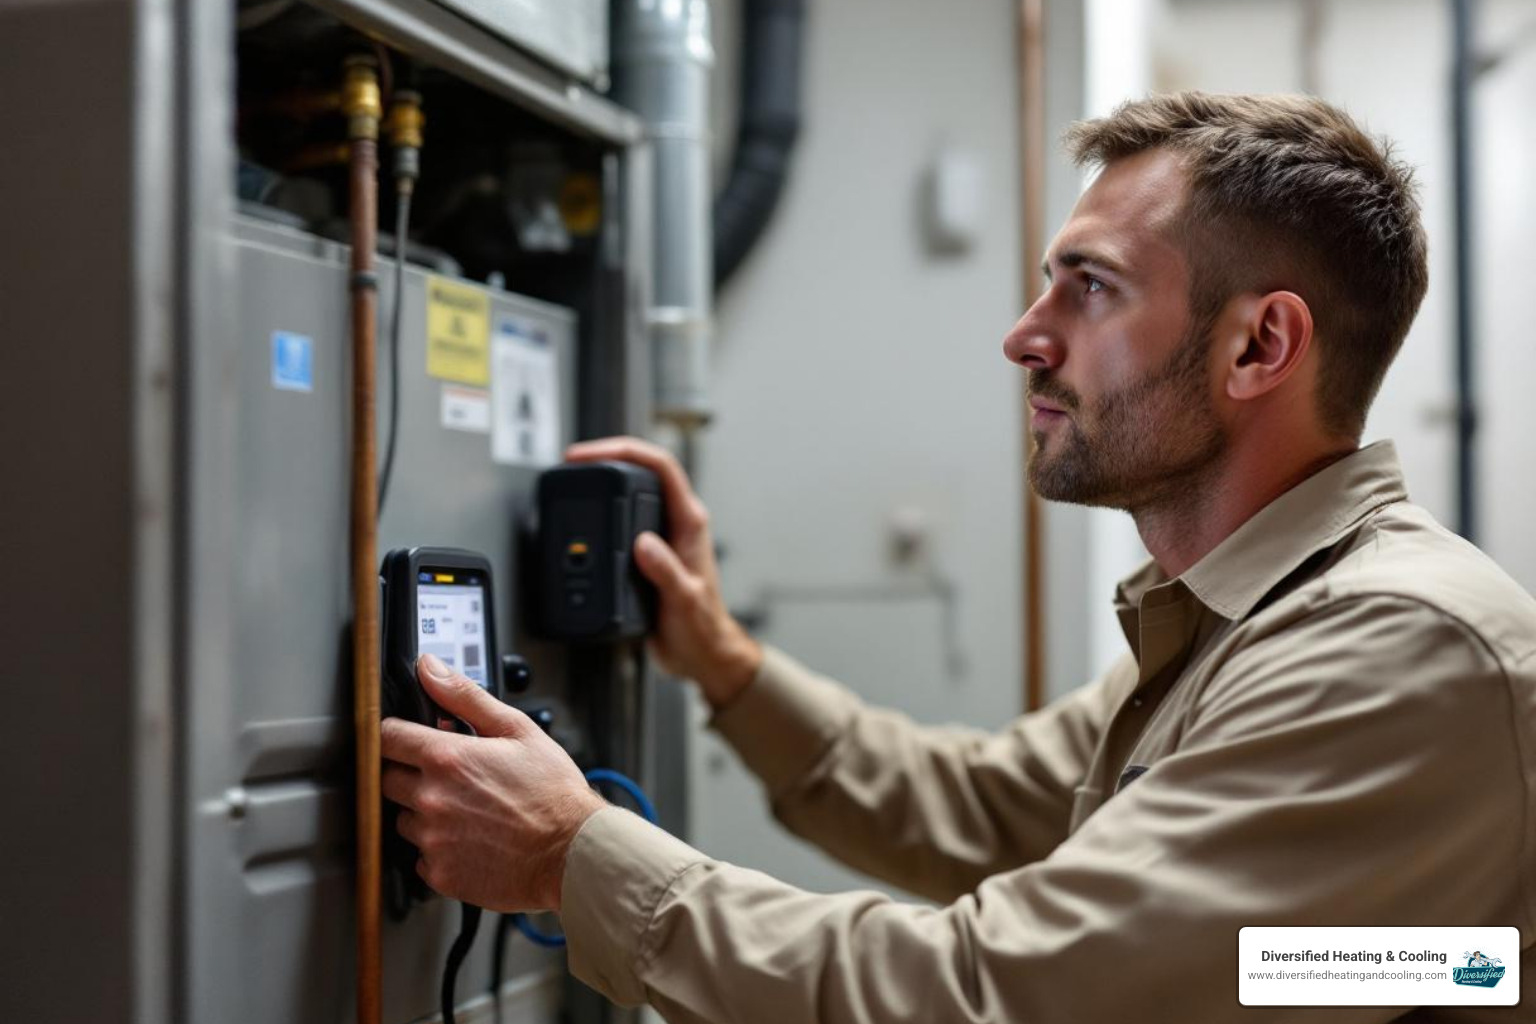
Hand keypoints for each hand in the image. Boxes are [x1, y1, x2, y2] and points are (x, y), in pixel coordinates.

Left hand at [380, 654, 607, 911]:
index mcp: (447, 759)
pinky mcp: (440, 873)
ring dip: (425, 813)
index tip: (410, 740)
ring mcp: (433, 839)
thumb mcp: (517, 730)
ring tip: (466, 811)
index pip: (388, 736)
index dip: (398, 734)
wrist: (573, 852)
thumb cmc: (553, 792)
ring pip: (404, 820)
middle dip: (412, 774)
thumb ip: (465, 696)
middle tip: (450, 778)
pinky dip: (439, 848)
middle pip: (388, 779)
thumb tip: (429, 669)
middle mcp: (432, 799)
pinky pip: (421, 857)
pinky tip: (470, 839)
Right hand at [565, 437, 762, 708]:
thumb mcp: (684, 601)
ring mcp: (659, 536)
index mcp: (689, 524)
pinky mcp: (645, 553)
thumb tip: (643, 544)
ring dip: (602, 481)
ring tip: (573, 479)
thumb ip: (666, 572)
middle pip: (642, 470)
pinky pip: (619, 521)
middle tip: (574, 460)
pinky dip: (598, 512)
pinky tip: (581, 517)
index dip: (626, 451)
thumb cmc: (703, 629)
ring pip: (630, 492)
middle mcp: (675, 523)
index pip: (662, 468)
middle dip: (607, 457)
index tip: (592, 456)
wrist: (701, 656)